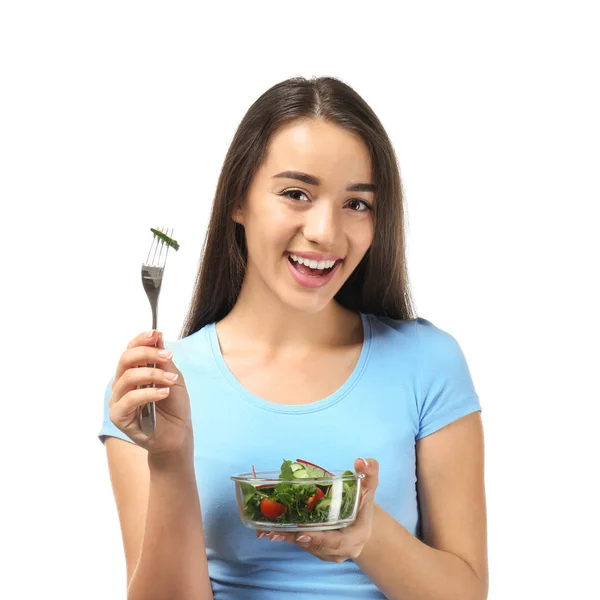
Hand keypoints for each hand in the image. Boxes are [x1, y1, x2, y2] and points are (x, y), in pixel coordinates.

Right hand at [109, 330, 192, 460]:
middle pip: (125, 359)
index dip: (140, 340)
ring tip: (171, 381)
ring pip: (128, 377)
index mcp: (134, 372)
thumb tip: (157, 336)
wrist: (178, 434)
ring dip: (153, 375)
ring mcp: (118, 399)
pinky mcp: (119, 416)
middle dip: (147, 353)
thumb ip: (164, 360)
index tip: (155, 334)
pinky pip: (130, 399)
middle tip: (168, 356)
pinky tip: (164, 393)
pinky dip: (149, 393)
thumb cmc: (174, 406)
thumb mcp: (174, 378)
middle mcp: (122, 384)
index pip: (130, 350)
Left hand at [256, 458, 378, 562]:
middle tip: (277, 531)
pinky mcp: (319, 551)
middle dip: (297, 538)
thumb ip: (370, 472)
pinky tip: (273, 532)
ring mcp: (329, 553)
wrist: (362, 520)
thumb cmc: (364, 502)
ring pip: (308, 546)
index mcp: (356, 537)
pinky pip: (304, 545)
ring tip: (271, 531)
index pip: (337, 542)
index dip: (320, 539)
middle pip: (317, 546)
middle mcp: (342, 550)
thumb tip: (361, 461)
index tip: (302, 532)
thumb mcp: (369, 486)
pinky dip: (290, 538)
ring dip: (289, 539)